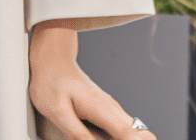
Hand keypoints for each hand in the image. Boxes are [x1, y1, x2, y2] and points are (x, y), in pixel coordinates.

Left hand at [29, 19, 157, 139]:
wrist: (53, 63)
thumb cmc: (52, 84)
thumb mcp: (58, 113)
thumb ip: (78, 133)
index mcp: (102, 108)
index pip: (130, 134)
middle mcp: (113, 108)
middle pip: (142, 133)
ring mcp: (113, 110)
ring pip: (135, 131)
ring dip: (126, 139)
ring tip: (100, 137)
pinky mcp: (109, 113)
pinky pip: (123, 130)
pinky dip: (120, 138)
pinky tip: (100, 138)